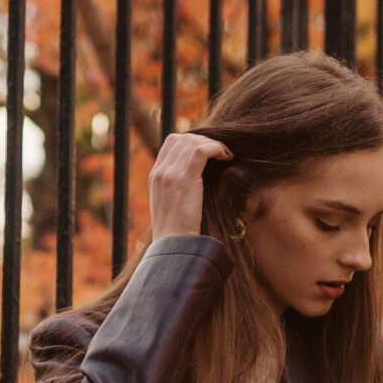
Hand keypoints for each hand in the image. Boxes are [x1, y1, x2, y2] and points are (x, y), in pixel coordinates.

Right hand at [149, 128, 233, 243]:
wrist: (173, 245)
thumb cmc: (177, 231)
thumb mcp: (171, 205)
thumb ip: (177, 188)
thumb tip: (196, 179)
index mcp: (155, 175)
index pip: (172, 142)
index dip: (192, 141)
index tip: (209, 152)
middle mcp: (160, 171)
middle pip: (183, 138)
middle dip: (205, 140)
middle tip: (221, 153)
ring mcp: (171, 173)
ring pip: (193, 141)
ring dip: (214, 144)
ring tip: (226, 155)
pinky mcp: (185, 178)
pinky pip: (202, 150)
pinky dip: (217, 148)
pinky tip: (227, 157)